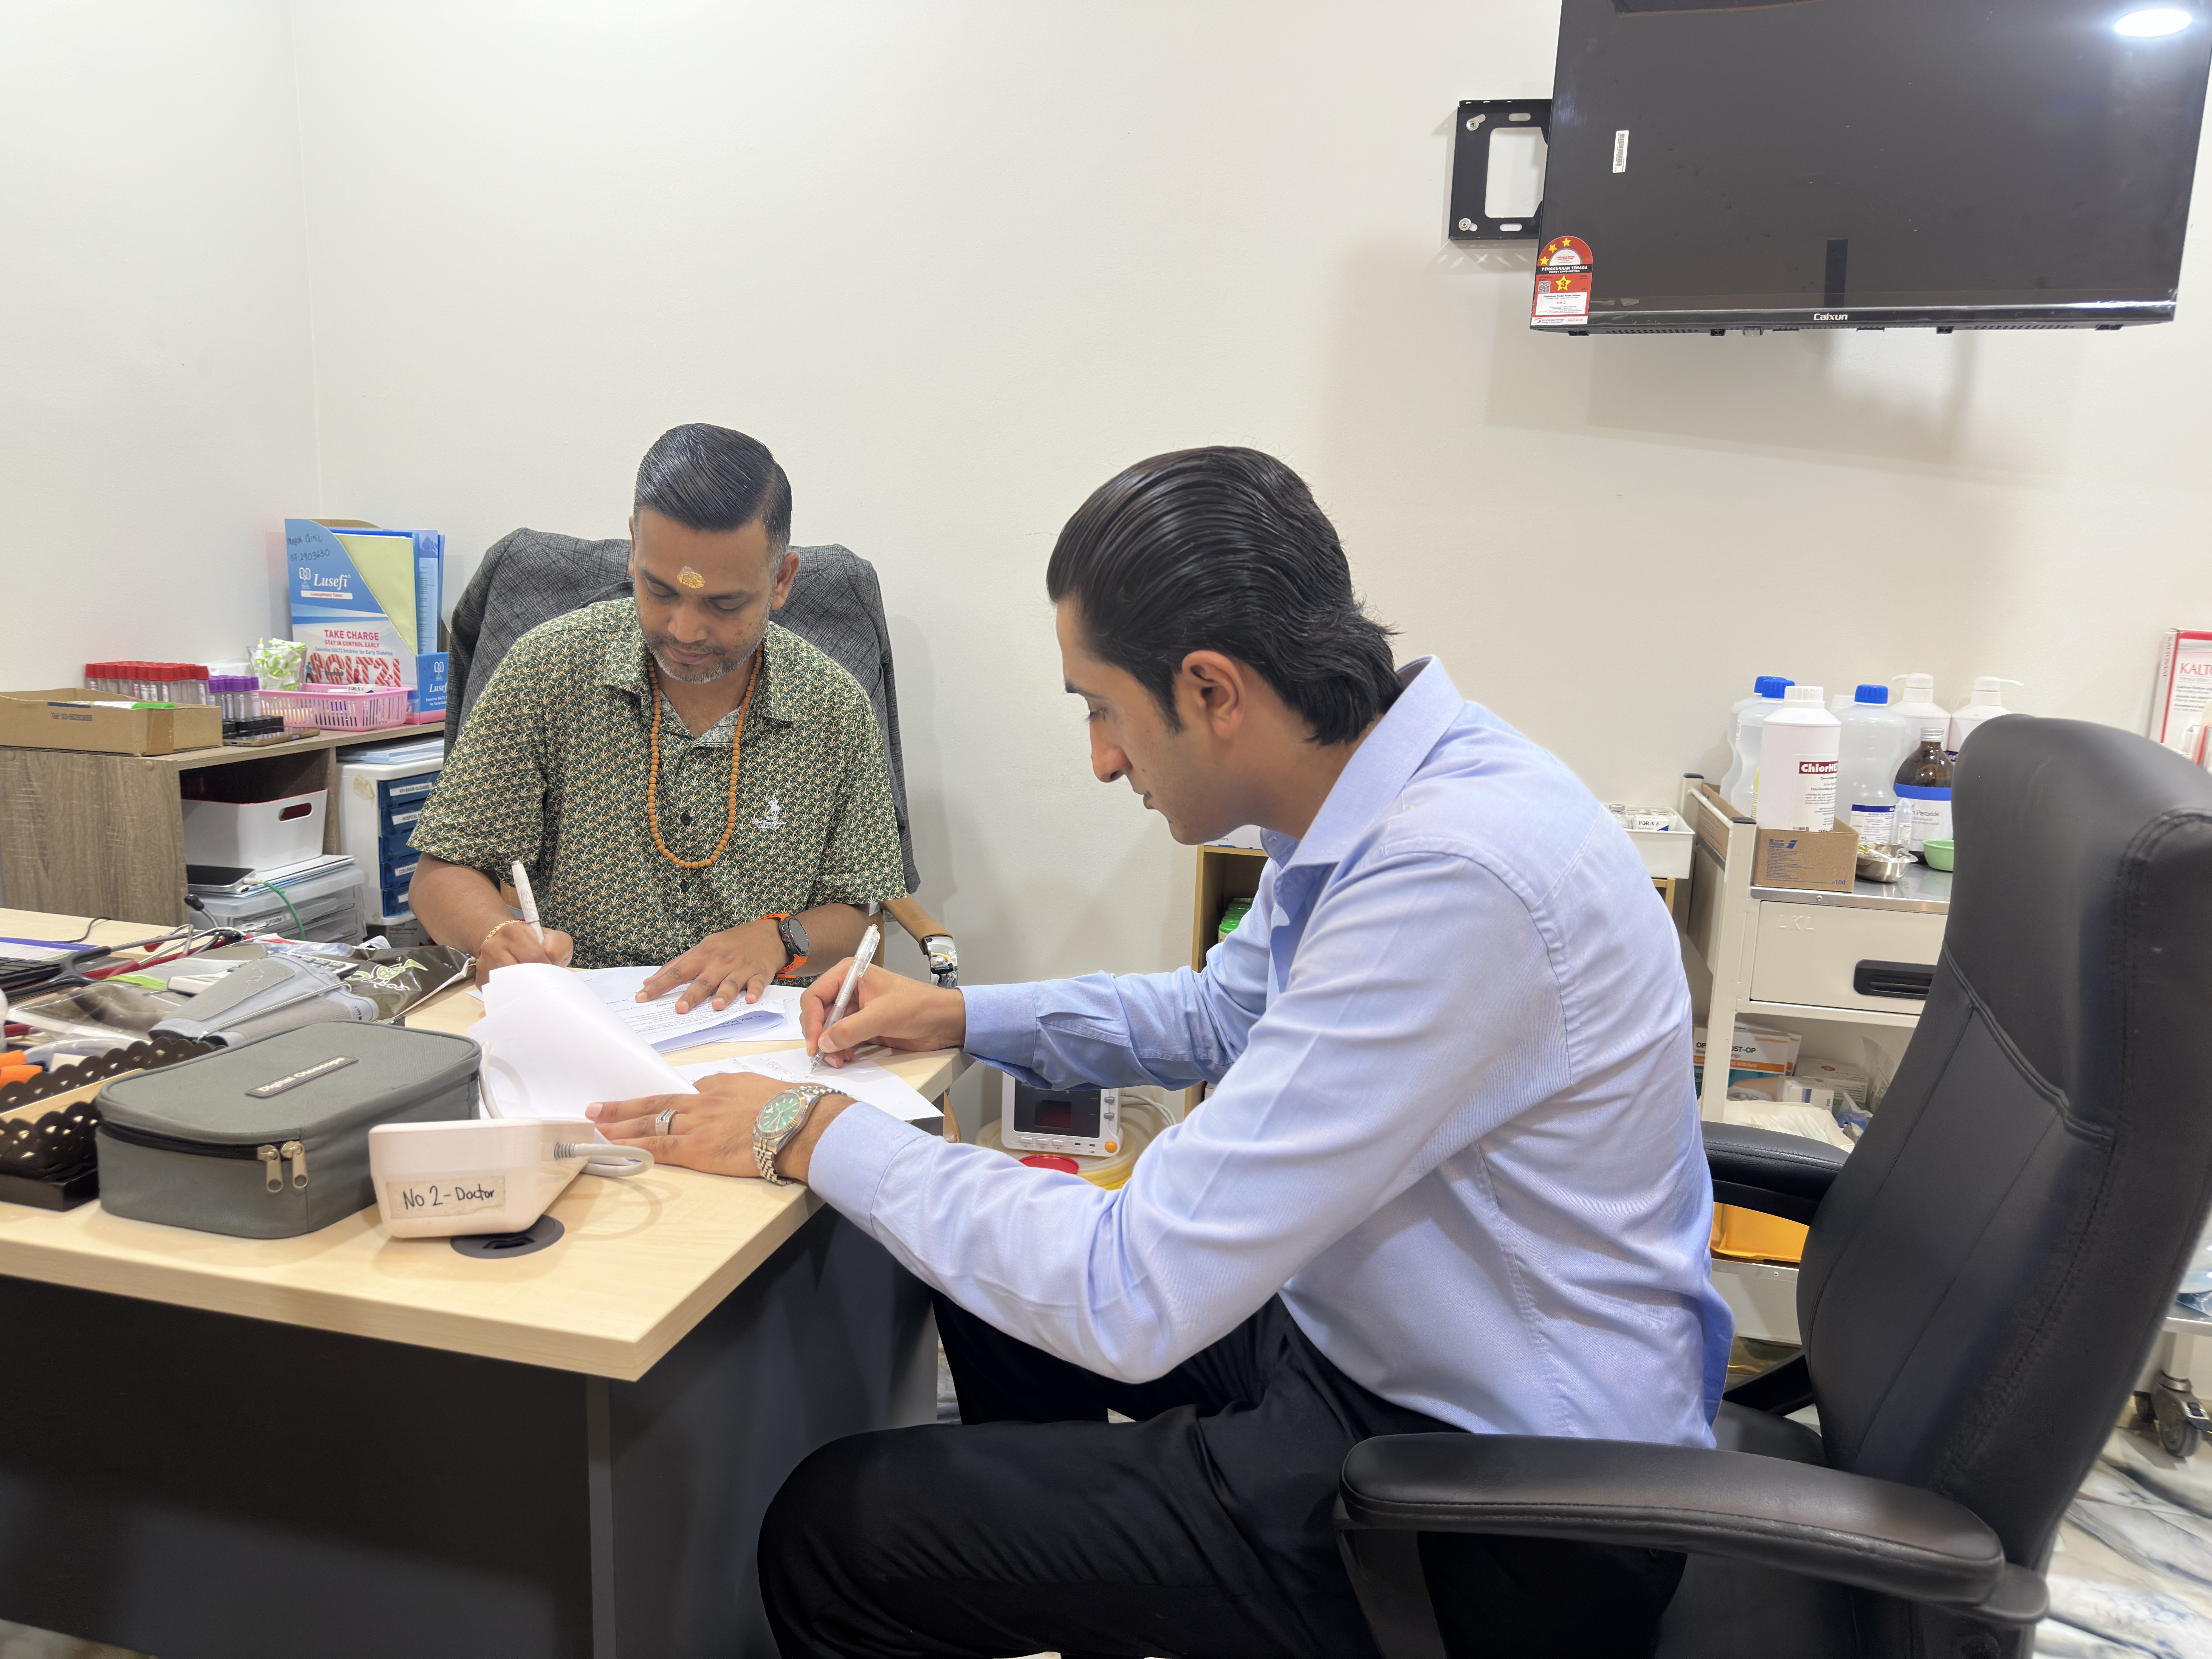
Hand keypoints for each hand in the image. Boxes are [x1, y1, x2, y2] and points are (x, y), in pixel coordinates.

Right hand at [475, 922, 574, 985]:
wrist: (504, 941)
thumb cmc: (532, 942)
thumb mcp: (552, 937)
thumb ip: (557, 948)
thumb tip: (551, 965)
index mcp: (514, 932)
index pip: (534, 957)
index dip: (547, 967)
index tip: (551, 970)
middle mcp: (494, 945)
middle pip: (519, 972)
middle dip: (534, 978)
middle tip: (542, 979)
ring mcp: (484, 963)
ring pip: (509, 984)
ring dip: (523, 986)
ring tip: (531, 983)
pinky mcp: (481, 978)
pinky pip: (498, 991)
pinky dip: (511, 992)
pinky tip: (518, 986)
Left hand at [586, 1072, 852, 1181]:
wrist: (799, 1123)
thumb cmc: (790, 1107)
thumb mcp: (761, 1086)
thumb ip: (737, 1089)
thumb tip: (720, 1089)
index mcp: (721, 1087)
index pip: (687, 1092)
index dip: (663, 1100)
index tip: (648, 1105)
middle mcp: (703, 1102)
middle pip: (657, 1103)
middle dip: (625, 1107)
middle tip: (597, 1107)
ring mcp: (698, 1124)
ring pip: (651, 1124)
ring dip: (621, 1125)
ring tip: (597, 1125)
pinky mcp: (698, 1148)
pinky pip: (658, 1148)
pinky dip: (634, 1147)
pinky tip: (616, 1148)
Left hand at [641, 919, 785, 1013]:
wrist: (767, 934)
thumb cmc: (731, 943)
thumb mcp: (703, 947)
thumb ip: (677, 965)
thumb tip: (649, 980)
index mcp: (703, 954)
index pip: (677, 971)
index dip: (659, 984)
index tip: (642, 996)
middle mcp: (720, 961)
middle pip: (703, 981)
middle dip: (691, 995)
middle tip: (680, 1009)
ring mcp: (741, 967)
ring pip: (730, 983)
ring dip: (724, 994)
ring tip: (717, 1006)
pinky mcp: (759, 973)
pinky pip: (756, 984)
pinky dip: (754, 991)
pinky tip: (750, 999)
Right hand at [802, 960, 965, 1066]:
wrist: (943, 1020)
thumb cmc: (919, 1006)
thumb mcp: (882, 1016)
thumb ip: (851, 1029)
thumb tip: (824, 1043)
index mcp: (849, 974)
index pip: (815, 996)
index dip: (810, 1021)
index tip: (815, 1044)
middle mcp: (848, 989)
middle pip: (818, 1014)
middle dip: (820, 1036)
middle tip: (825, 1057)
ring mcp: (855, 1009)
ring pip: (829, 1029)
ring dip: (830, 1047)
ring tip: (839, 1061)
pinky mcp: (863, 1025)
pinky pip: (842, 1038)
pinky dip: (840, 1050)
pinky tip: (847, 1058)